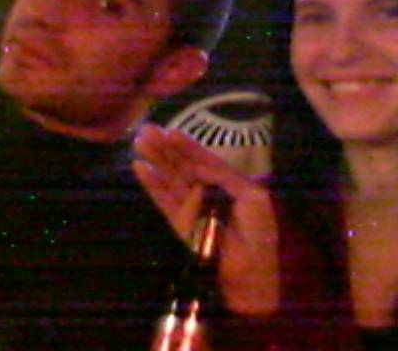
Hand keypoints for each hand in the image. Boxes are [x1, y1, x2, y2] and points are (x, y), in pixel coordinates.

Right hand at [132, 124, 278, 315]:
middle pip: (182, 165)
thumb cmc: (258, 230)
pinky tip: (140, 168)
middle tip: (146, 130)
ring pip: (169, 178)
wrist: (251, 266)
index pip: (202, 158)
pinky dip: (151, 184)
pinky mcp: (179, 222)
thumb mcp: (252, 196)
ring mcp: (191, 206)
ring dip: (155, 160)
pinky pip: (163, 200)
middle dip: (165, 148)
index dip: (186, 145)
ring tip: (139, 142)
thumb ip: (225, 177)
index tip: (169, 131)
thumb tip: (200, 165)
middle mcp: (206, 191)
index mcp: (226, 182)